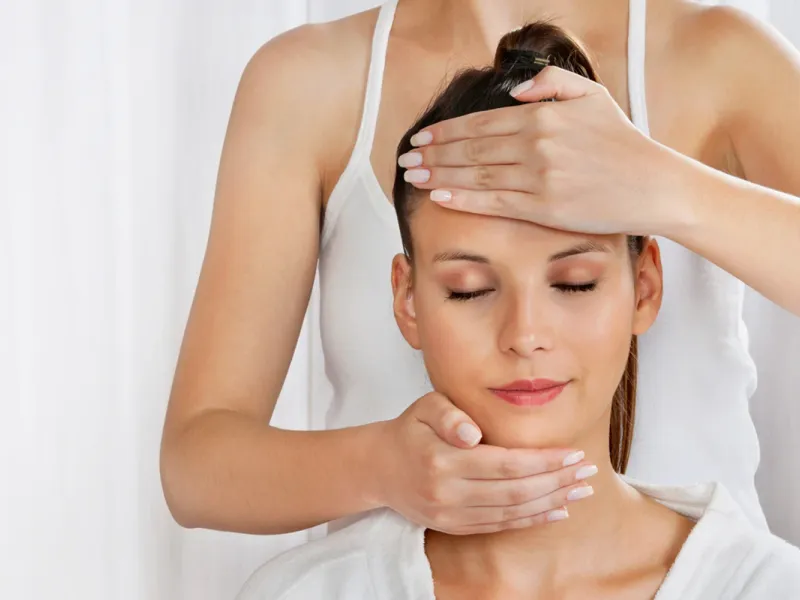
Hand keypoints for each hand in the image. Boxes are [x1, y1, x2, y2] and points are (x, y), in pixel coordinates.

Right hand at [373, 392, 597, 534]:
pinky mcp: (452, 526)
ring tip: (580, 492)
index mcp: (442, 459)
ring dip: (550, 503)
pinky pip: (498, 526)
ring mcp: (449, 514)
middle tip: (587, 473)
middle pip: (514, 492)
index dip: (543, 461)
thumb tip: (474, 434)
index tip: (574, 454)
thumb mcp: (425, 408)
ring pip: (509, 513)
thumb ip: (449, 415)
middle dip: (556, 483)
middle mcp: (446, 492)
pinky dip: (530, 520)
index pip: (504, 464)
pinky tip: (555, 510)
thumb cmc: (410, 429)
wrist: (379, 467)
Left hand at [398, 65, 686, 236]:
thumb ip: (551, 84)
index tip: (420, 137)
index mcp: (543, 115)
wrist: (654, 185)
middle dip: (433, 152)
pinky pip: (495, 202)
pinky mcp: (544, 207)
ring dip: (439, 173)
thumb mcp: (592, 97)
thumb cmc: (622, 142)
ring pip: (477, 174)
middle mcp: (536, 143)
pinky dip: (464, 198)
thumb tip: (512, 89)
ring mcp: (539, 177)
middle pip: (472, 148)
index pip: (481, 123)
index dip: (446, 131)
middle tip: (405, 157)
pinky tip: (439, 195)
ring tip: (413, 175)